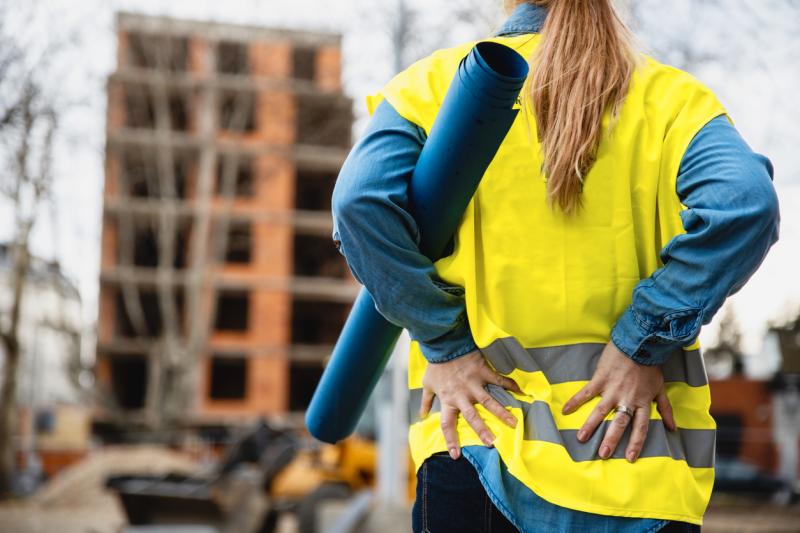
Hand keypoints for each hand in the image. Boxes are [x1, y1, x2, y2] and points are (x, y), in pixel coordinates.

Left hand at [420, 350, 521, 459]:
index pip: (447, 424)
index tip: (456, 456)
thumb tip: (422, 415)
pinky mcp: (483, 371)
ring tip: (514, 423)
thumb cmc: (436, 366)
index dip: (451, 440)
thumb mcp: (427, 384)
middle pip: (472, 417)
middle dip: (482, 430)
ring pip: (489, 401)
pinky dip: (509, 385)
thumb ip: (426, 401)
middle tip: (492, 443)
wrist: (444, 344)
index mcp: (448, 400)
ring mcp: (474, 383)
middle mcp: (462, 395)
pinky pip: (498, 380)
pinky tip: (520, 391)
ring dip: (501, 413)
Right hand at [561, 341, 675, 462]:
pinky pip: (586, 393)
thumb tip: (672, 427)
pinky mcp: (600, 379)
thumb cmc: (650, 365)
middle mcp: (627, 399)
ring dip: (591, 425)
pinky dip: (575, 401)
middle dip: (611, 440)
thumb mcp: (660, 387)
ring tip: (581, 438)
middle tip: (603, 454)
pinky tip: (566, 410)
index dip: (636, 443)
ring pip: (601, 411)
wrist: (639, 343)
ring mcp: (612, 389)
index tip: (630, 458)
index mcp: (642, 402)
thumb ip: (666, 408)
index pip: (640, 427)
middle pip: (619, 423)